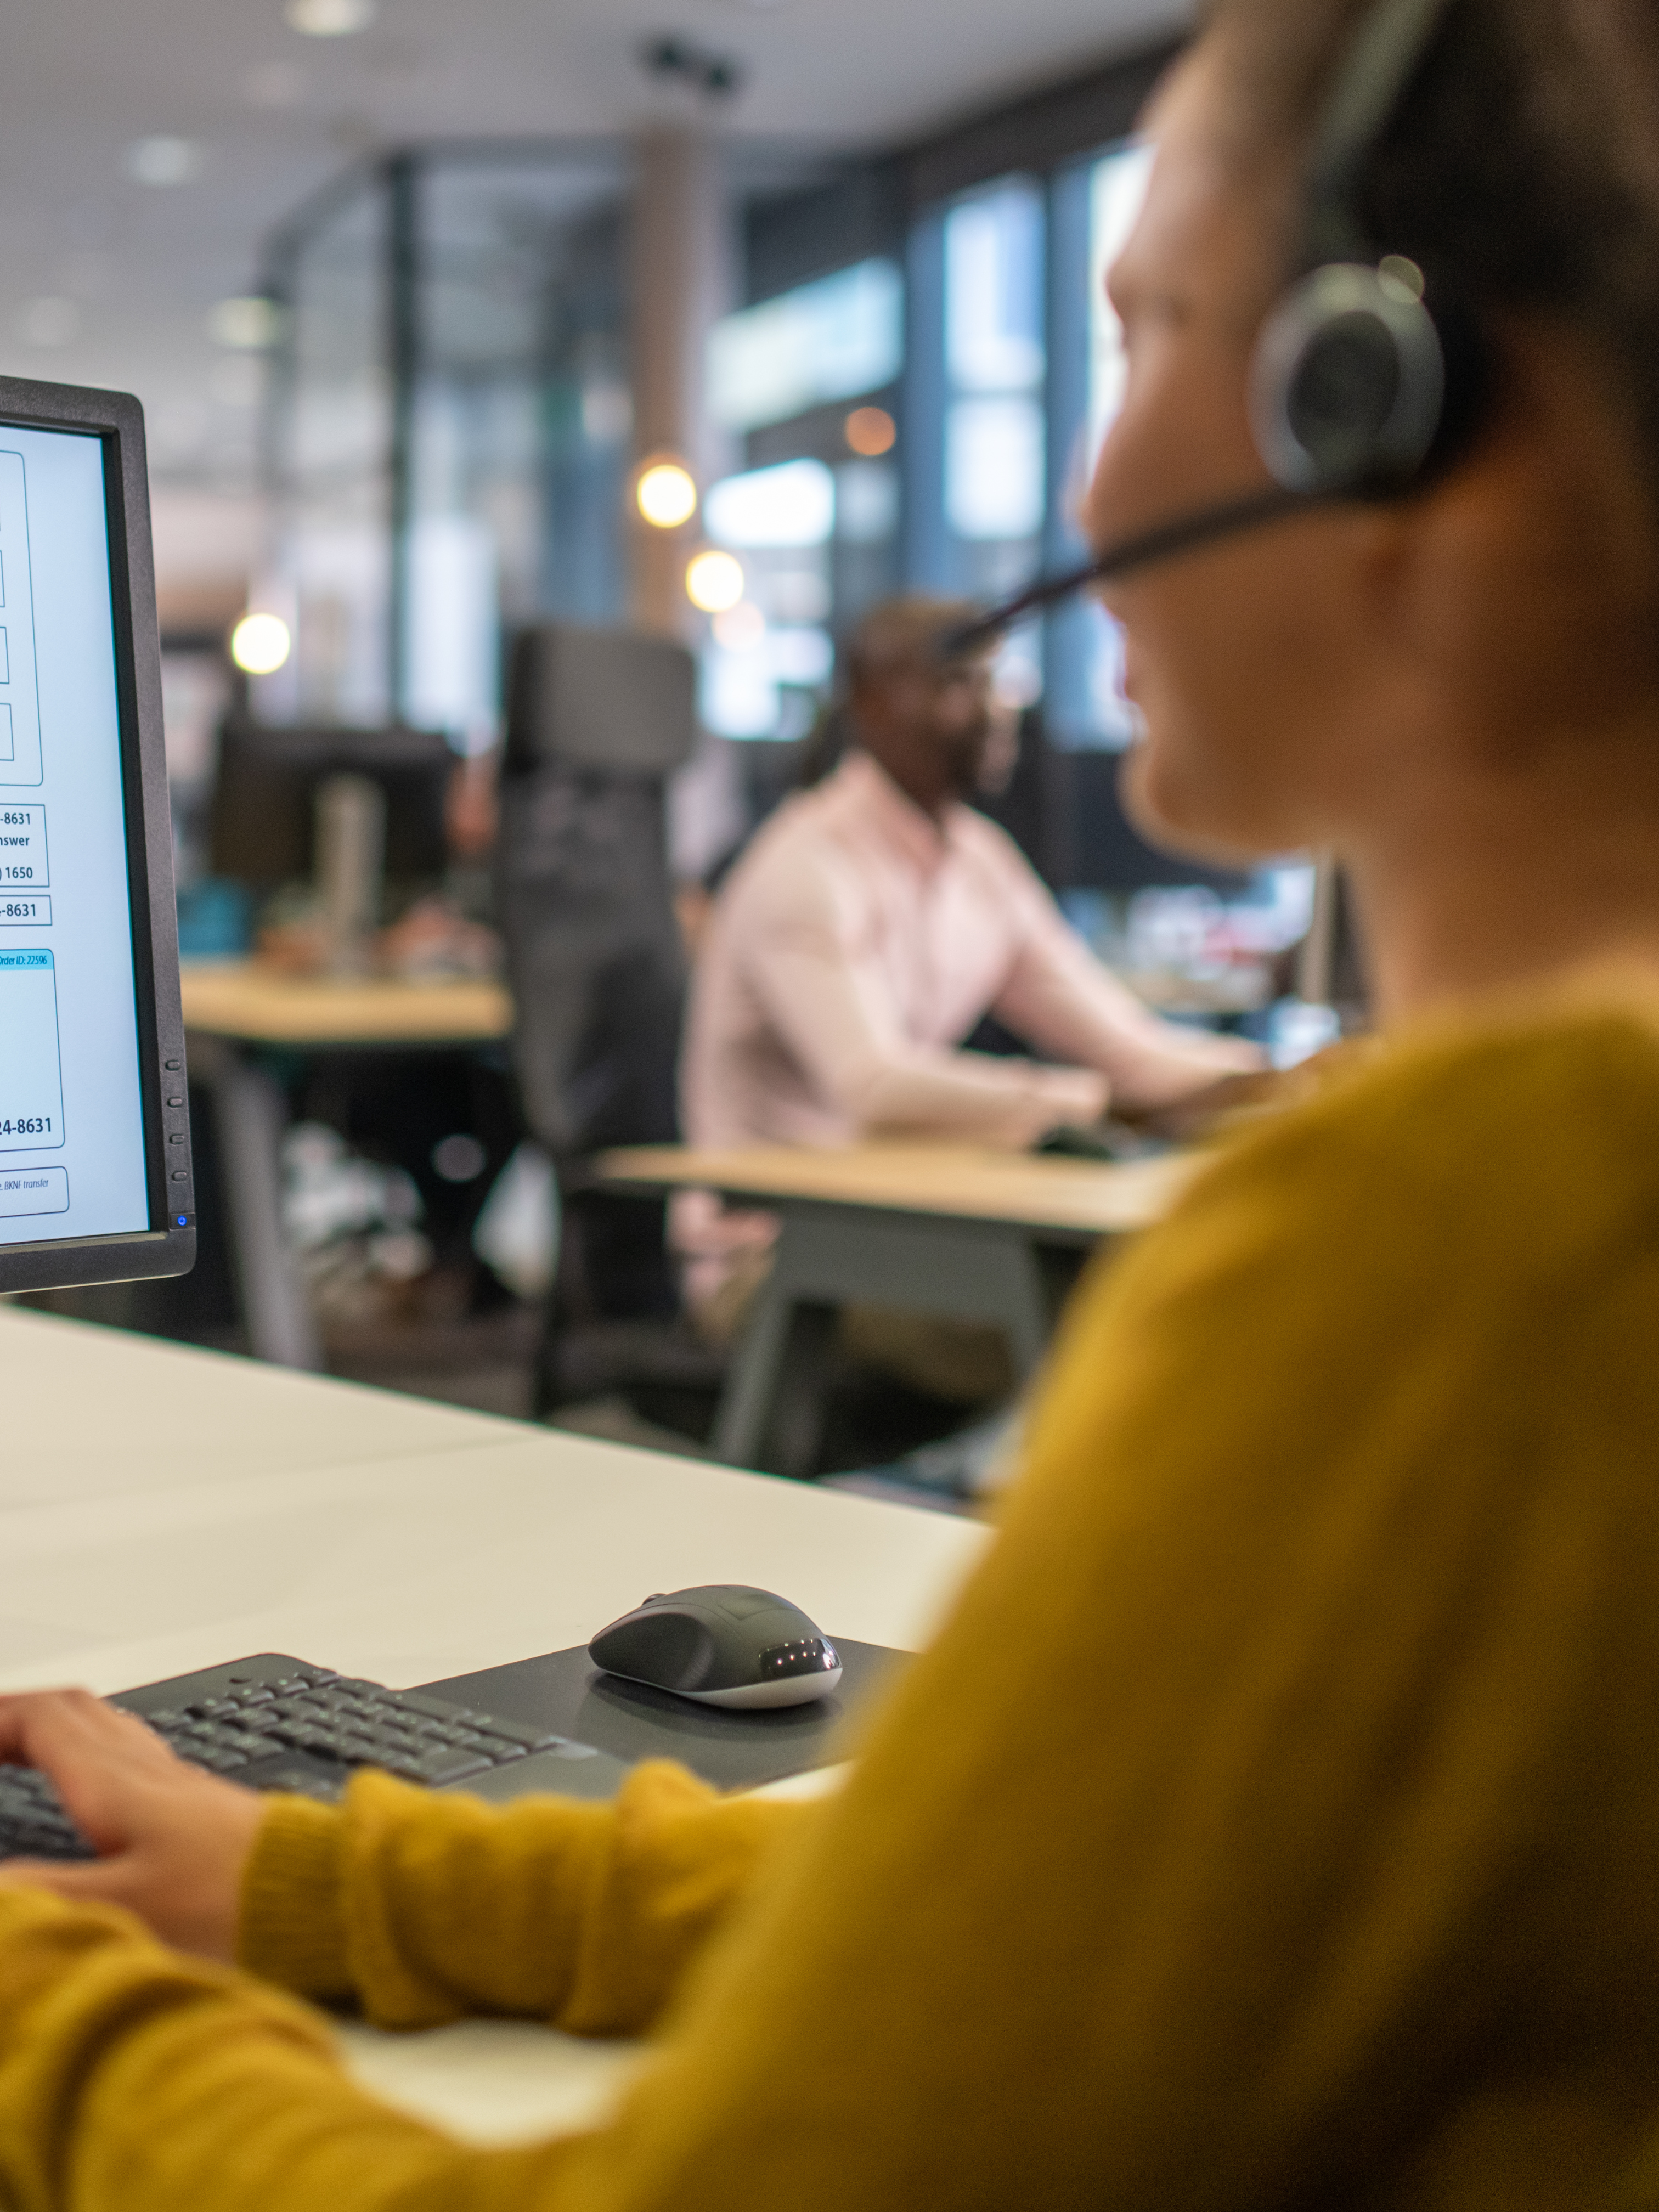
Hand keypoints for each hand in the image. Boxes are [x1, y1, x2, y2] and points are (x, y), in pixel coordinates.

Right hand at [0, 1691, 267, 1961]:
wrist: (325, 1894)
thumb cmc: (239, 1897)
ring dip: (59, 1728)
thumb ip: (44, 1896)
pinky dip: (97, 1756)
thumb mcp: (123, 1907)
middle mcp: (151, 1769)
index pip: (42, 1719)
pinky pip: (135, 1758)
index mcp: (119, 1781)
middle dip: (19, 1713)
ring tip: (24, 1750)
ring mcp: (180, 1784)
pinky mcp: (202, 1809)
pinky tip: (101, 1791)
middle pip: (75, 1711)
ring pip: (108, 1729)